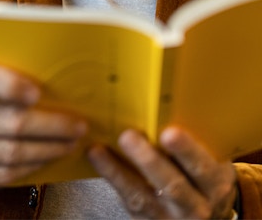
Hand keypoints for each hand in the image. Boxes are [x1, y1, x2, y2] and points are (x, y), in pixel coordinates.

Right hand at [0, 56, 86, 198]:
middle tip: (78, 126)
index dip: (7, 85)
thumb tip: (61, 79)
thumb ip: (14, 73)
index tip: (38, 93)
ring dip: (47, 149)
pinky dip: (32, 167)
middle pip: (7, 122)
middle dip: (50, 126)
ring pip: (10, 152)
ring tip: (70, 144)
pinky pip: (3, 175)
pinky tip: (48, 158)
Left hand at [88, 127, 236, 218]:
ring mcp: (170, 218)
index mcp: (215, 184)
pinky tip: (97, 158)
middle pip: (172, 186)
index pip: (202, 168)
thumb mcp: (213, 163)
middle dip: (148, 161)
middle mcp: (196, 206)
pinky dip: (111, 179)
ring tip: (99, 150)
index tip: (169, 133)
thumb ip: (198, 144)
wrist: (207, 216)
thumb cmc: (204, 178)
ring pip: (142, 198)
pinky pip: (128, 202)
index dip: (186, 151)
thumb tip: (165, 103)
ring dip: (118, 172)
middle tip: (128, 136)